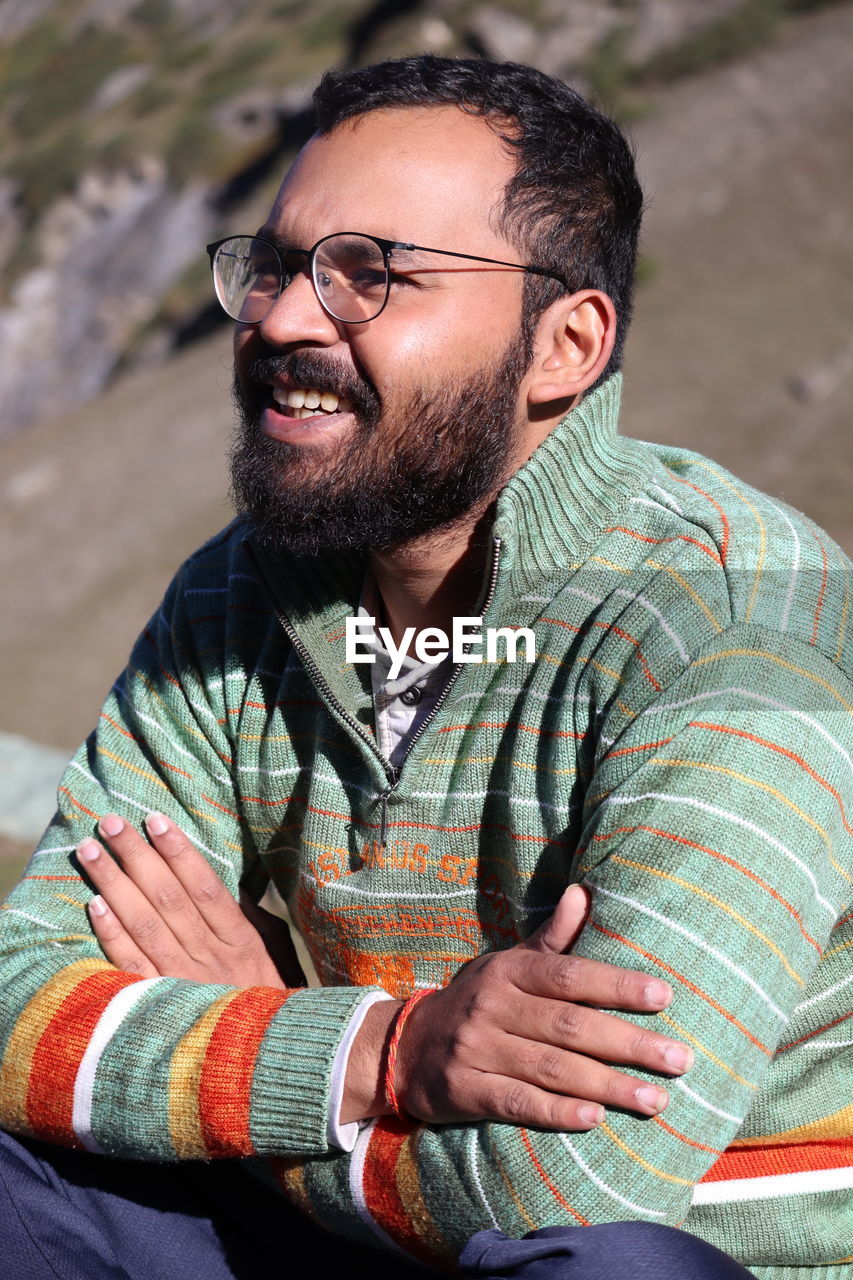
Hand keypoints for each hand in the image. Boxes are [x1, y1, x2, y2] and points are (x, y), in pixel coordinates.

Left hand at [77, 812, 305, 989]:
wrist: (267, 1060)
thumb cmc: (269, 1000)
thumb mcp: (273, 953)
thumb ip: (249, 917)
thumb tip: (222, 882)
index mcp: (241, 940)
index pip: (204, 886)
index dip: (179, 851)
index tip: (155, 820)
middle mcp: (210, 957)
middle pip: (167, 897)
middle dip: (136, 855)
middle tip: (110, 822)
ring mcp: (183, 981)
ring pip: (143, 924)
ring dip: (113, 883)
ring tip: (89, 850)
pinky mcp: (160, 1004)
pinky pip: (130, 965)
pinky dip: (111, 934)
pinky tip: (93, 905)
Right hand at [344, 885, 692, 1129]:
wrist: (403, 1047)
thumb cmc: (476, 1002)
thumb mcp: (506, 963)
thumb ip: (551, 938)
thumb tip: (584, 892)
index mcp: (508, 971)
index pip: (569, 974)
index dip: (616, 984)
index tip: (664, 997)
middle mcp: (493, 1006)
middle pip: (570, 1025)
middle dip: (629, 1043)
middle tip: (679, 1058)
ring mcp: (477, 1049)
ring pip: (552, 1068)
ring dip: (608, 1086)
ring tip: (656, 1099)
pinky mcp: (465, 1090)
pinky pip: (518, 1102)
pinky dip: (558, 1111)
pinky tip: (594, 1118)